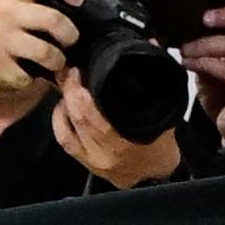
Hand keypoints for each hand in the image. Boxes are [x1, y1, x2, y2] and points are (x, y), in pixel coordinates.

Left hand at [51, 68, 181, 188]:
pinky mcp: (84, 162)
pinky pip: (64, 139)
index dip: (82, 93)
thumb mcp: (165, 116)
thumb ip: (158, 81)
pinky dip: (59, 119)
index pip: (96, 117)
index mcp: (126, 142)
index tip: (80, 70)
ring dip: (63, 104)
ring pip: (67, 129)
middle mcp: (106, 153)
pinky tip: (62, 105)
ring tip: (65, 85)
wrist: (155, 180)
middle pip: (79, 119)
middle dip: (70, 91)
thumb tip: (152, 44)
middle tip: (68, 70)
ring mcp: (92, 159)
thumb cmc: (160, 147)